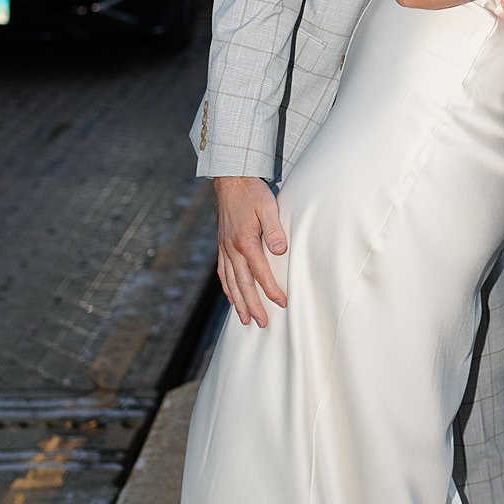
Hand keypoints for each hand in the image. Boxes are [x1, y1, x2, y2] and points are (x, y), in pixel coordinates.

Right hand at [213, 175, 287, 326]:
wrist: (231, 180)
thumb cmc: (253, 192)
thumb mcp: (268, 206)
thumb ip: (274, 229)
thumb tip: (281, 250)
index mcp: (245, 241)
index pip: (260, 272)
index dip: (271, 290)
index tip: (282, 303)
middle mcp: (232, 249)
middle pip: (243, 284)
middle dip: (253, 305)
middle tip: (261, 323)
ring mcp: (224, 248)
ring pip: (231, 282)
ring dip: (238, 302)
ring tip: (245, 319)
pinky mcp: (221, 245)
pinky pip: (222, 272)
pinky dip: (227, 288)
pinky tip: (232, 297)